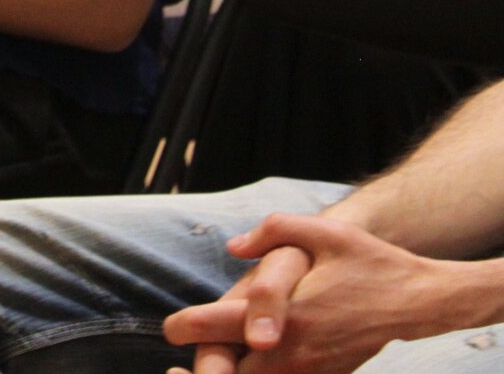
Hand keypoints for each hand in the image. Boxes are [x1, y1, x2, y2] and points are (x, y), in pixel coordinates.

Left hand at [165, 214, 469, 373]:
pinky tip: (248, 371)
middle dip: (201, 371)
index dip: (183, 328)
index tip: (173, 327)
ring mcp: (313, 370)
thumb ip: (272, 232)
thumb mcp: (322, 231)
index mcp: (284, 315)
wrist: (420, 300)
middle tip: (177, 370)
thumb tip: (233, 247)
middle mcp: (294, 350)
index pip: (215, 328)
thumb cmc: (369, 263)